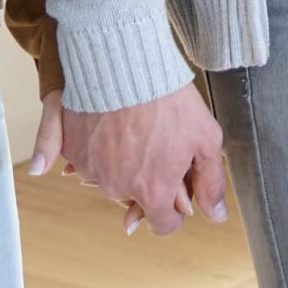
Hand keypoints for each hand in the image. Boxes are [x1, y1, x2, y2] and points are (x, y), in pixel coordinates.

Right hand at [26, 83, 225, 237]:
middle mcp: (118, 187)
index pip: (163, 224)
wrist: (126, 63)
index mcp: (153, 191)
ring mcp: (92, 170)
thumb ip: (211, 182)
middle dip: (148, 180)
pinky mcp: (72, 150)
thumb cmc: (169, 98)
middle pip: (137, 198)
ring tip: (136, 129)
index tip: (176, 186)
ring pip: (111, 179)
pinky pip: (87, 160)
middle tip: (157, 144)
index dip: (174, 208)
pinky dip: (98, 149)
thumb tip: (216, 216)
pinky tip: (112, 126)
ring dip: (122, 164)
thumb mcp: (206, 138)